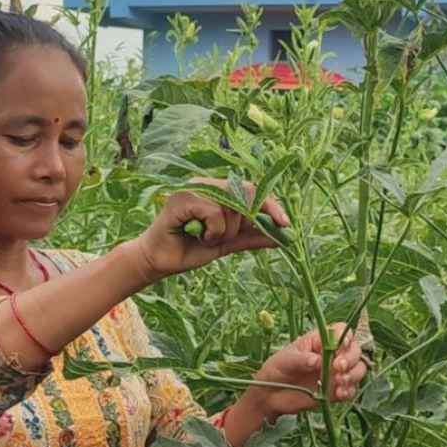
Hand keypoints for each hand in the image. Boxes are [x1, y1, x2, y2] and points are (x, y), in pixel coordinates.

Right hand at [131, 177, 289, 279]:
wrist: (160, 262)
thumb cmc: (190, 249)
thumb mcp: (228, 244)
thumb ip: (252, 237)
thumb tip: (281, 236)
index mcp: (218, 191)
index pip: (253, 190)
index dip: (271, 206)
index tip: (285, 224)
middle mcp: (207, 184)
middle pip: (246, 194)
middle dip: (244, 223)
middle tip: (224, 238)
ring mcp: (194, 188)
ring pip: (231, 206)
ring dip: (224, 232)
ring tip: (205, 238)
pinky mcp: (183, 197)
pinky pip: (214, 212)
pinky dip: (212, 231)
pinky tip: (197, 236)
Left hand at [246, 322, 368, 420]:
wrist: (270, 395)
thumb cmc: (276, 369)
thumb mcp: (285, 360)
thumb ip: (302, 359)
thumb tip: (317, 361)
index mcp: (320, 341)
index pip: (340, 331)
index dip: (345, 335)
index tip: (342, 345)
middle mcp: (332, 355)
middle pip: (354, 350)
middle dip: (351, 358)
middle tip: (338, 367)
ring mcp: (335, 373)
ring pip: (358, 369)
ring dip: (354, 374)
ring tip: (340, 381)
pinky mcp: (335, 391)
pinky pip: (351, 390)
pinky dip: (349, 391)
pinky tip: (339, 394)